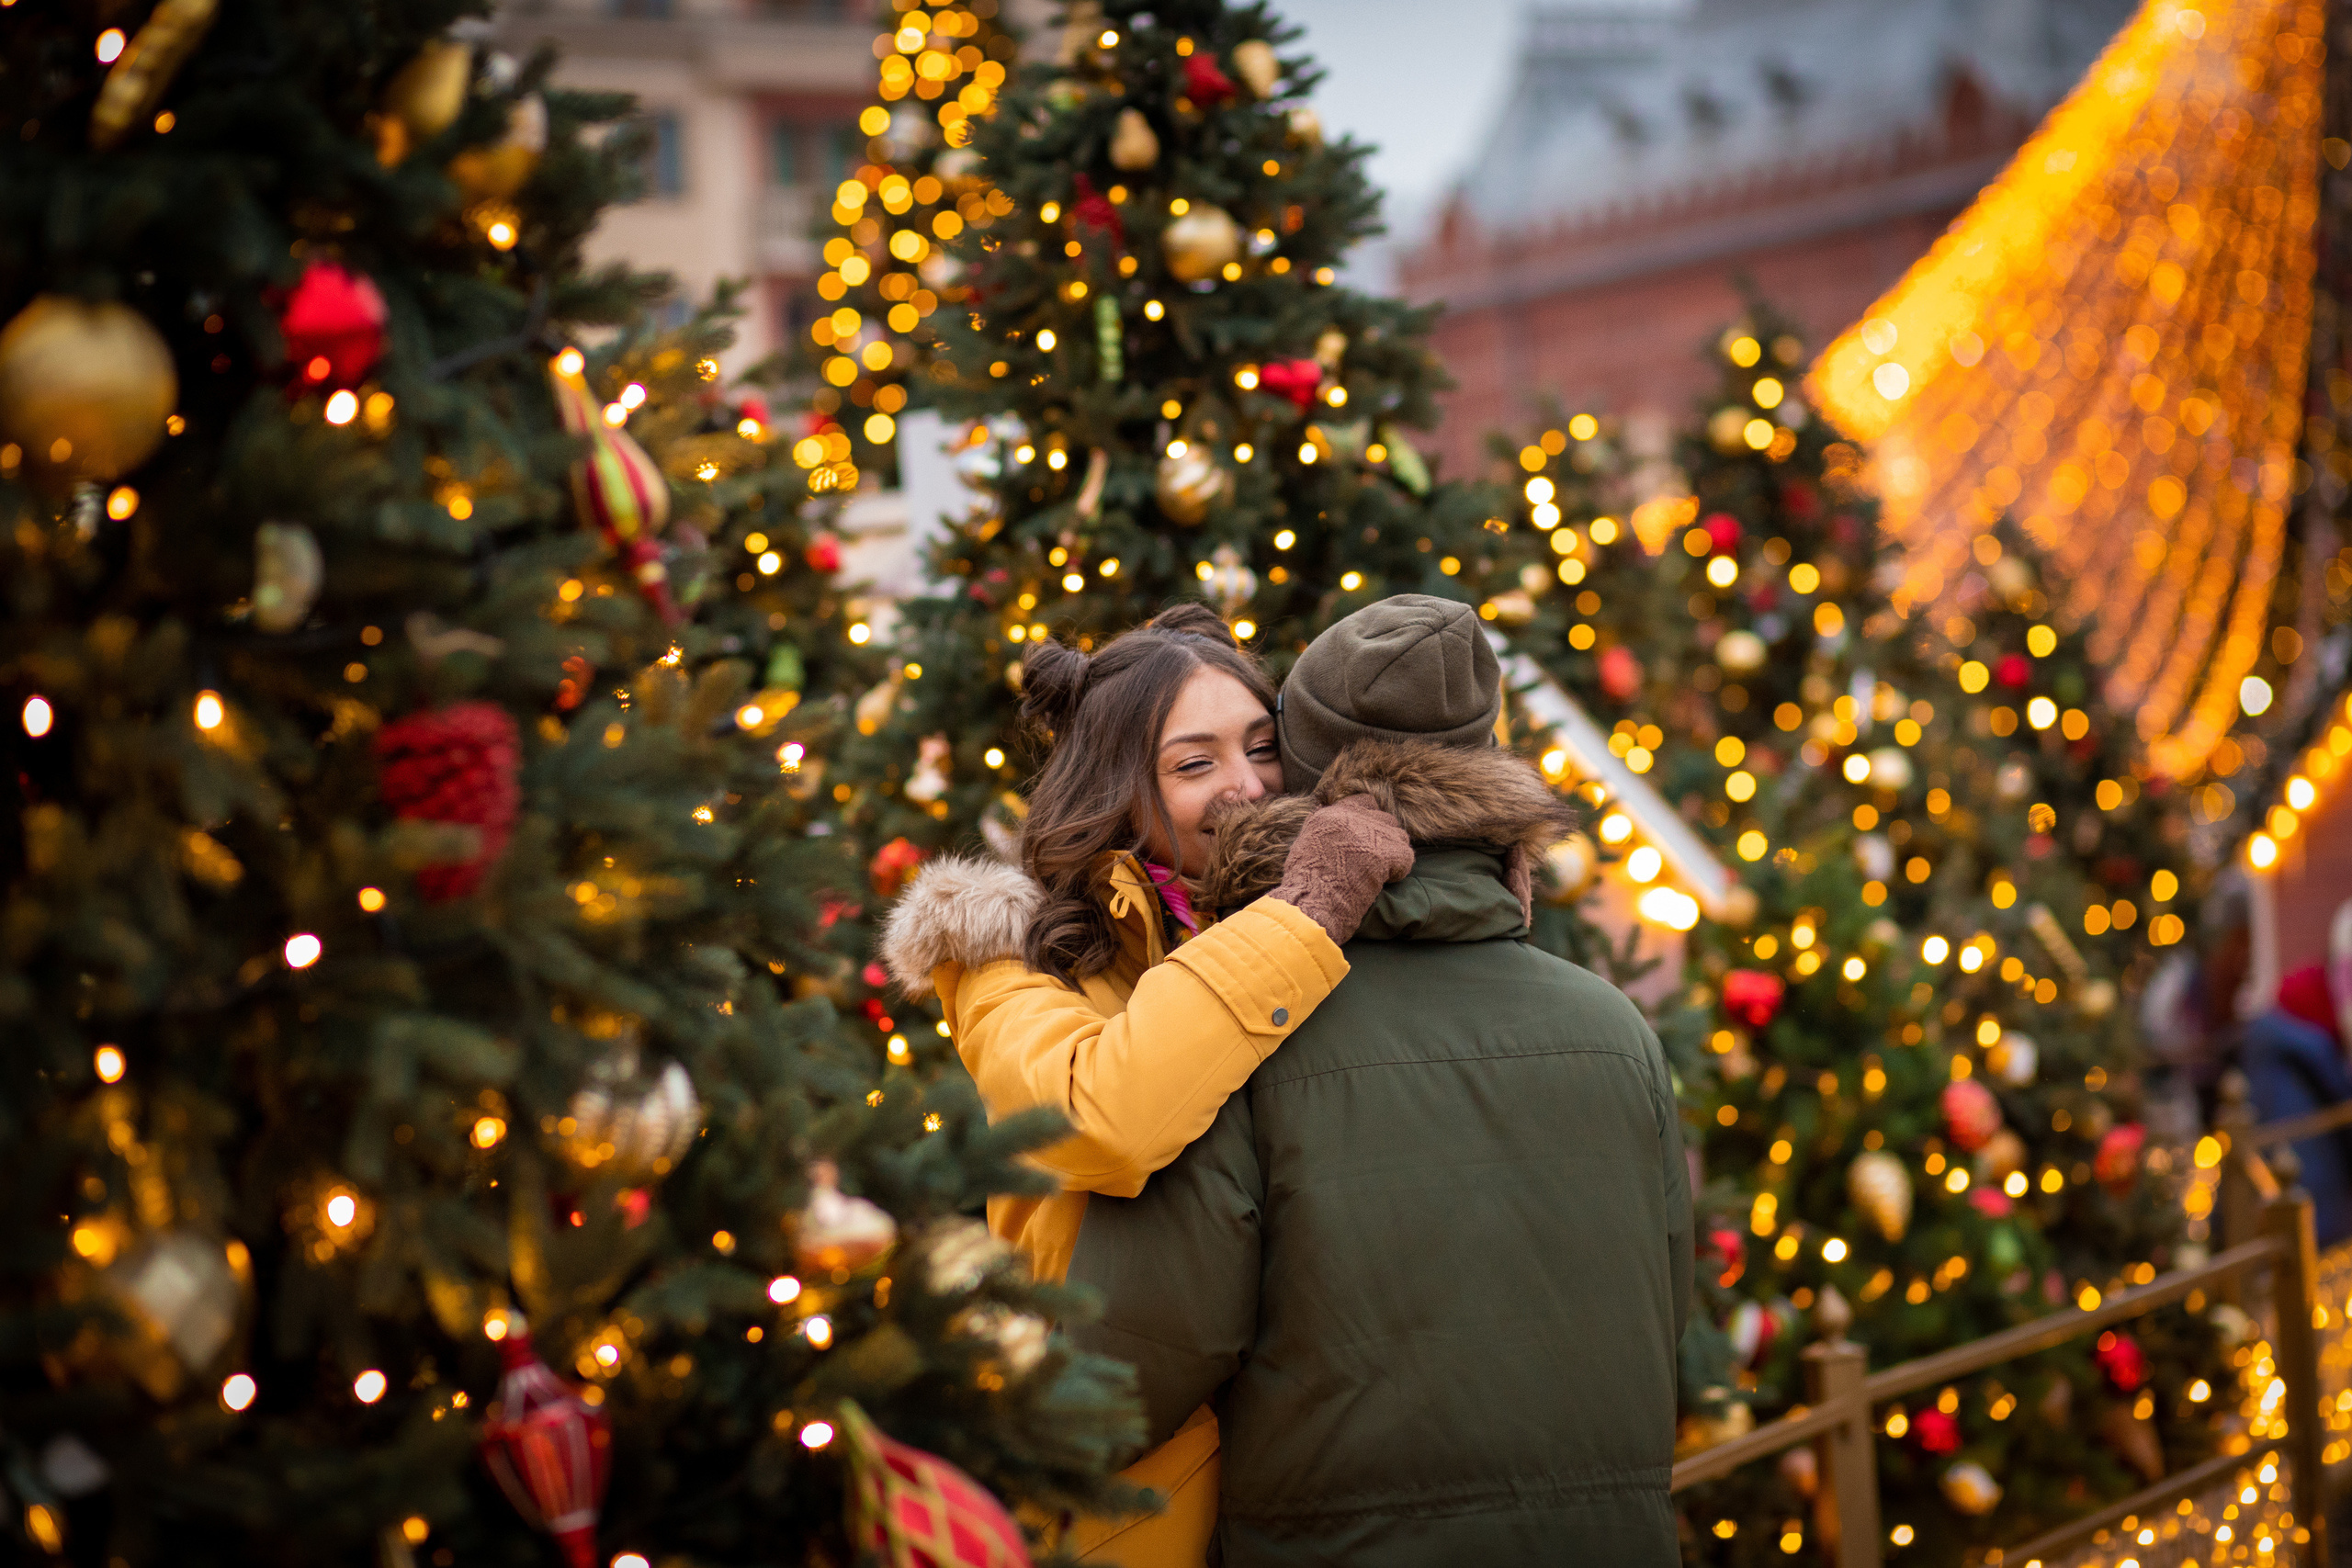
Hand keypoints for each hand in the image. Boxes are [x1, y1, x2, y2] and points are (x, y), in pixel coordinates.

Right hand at [1268, 794, 1413, 945]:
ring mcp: (1368, 833)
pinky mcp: (1383, 852)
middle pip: (1385, 818)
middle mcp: (1350, 817)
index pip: (1364, 802)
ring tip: (1382, 872)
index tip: (1368, 839)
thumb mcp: (1305, 847)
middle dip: (1384, 838)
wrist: (1311, 904)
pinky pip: (1406, 856)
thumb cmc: (1304, 885)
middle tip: (1377, 859)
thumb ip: (1323, 830)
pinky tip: (1385, 882)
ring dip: (1394, 854)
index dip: (1370, 820)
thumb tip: (1327, 817)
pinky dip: (1399, 871)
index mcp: (1329, 815)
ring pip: (1399, 836)